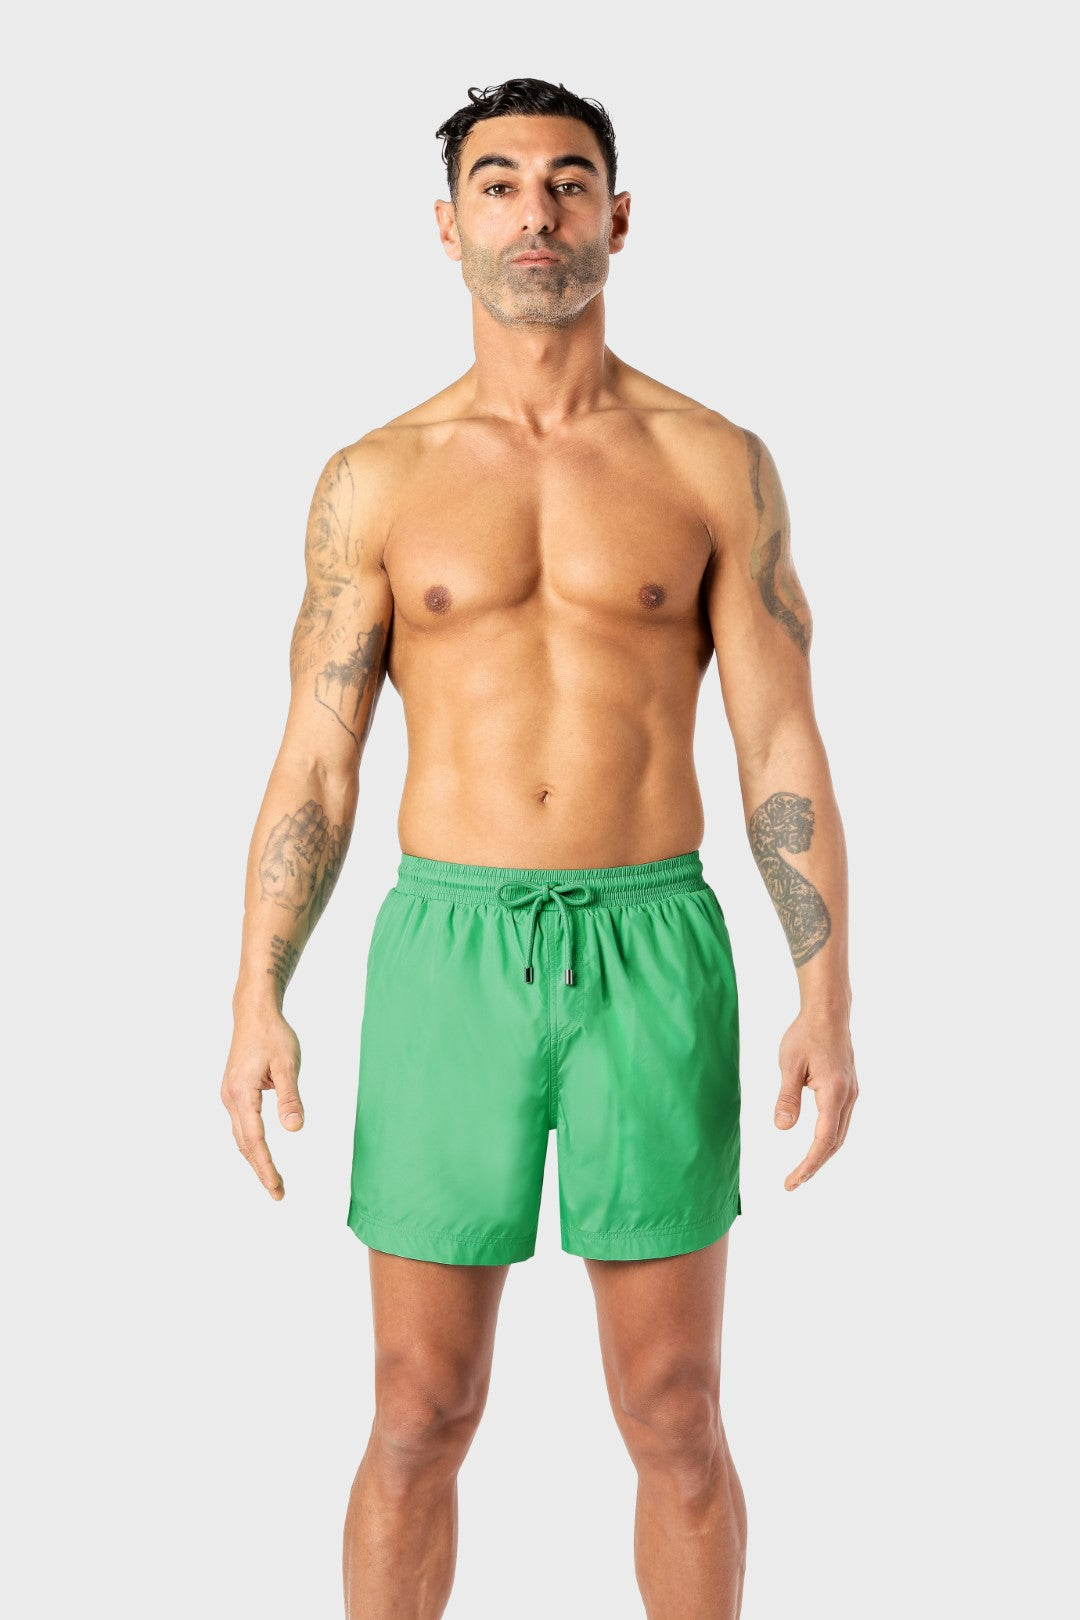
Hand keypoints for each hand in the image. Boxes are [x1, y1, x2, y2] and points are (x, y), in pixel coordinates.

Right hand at [220, 1012, 304, 1198]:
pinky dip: (251, 1143)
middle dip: (260, 1170)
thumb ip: (291, 1097)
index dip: (266, 1167)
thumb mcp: (288, 1064)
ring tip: (273, 1180)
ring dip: (255, 1159)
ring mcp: (229, 1095)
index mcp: (242, 1093)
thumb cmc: (273, 1035)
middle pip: (244, 1144)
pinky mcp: (234, 1092)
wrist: (253, 1013)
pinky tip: (261, 1154)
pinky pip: (242, 1125)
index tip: (277, 1188)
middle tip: (278, 1194)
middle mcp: (230, 1098)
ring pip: (241, 1136)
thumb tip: (295, 1129)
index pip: (255, 1140)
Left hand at [774, 1009, 857, 1189]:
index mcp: (834, 1092)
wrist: (829, 1013)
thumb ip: (786, 1097)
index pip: (823, 1140)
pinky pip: (841, 1123)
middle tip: (792, 1183)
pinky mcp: (849, 1089)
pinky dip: (828, 1140)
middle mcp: (848, 1096)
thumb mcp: (789, 1064)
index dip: (808, 1165)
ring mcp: (852, 1093)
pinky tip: (815, 1146)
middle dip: (814, 1166)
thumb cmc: (806, 1034)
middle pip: (834, 1143)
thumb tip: (782, 1128)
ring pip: (840, 1135)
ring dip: (822, 1155)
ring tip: (801, 1171)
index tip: (791, 1182)